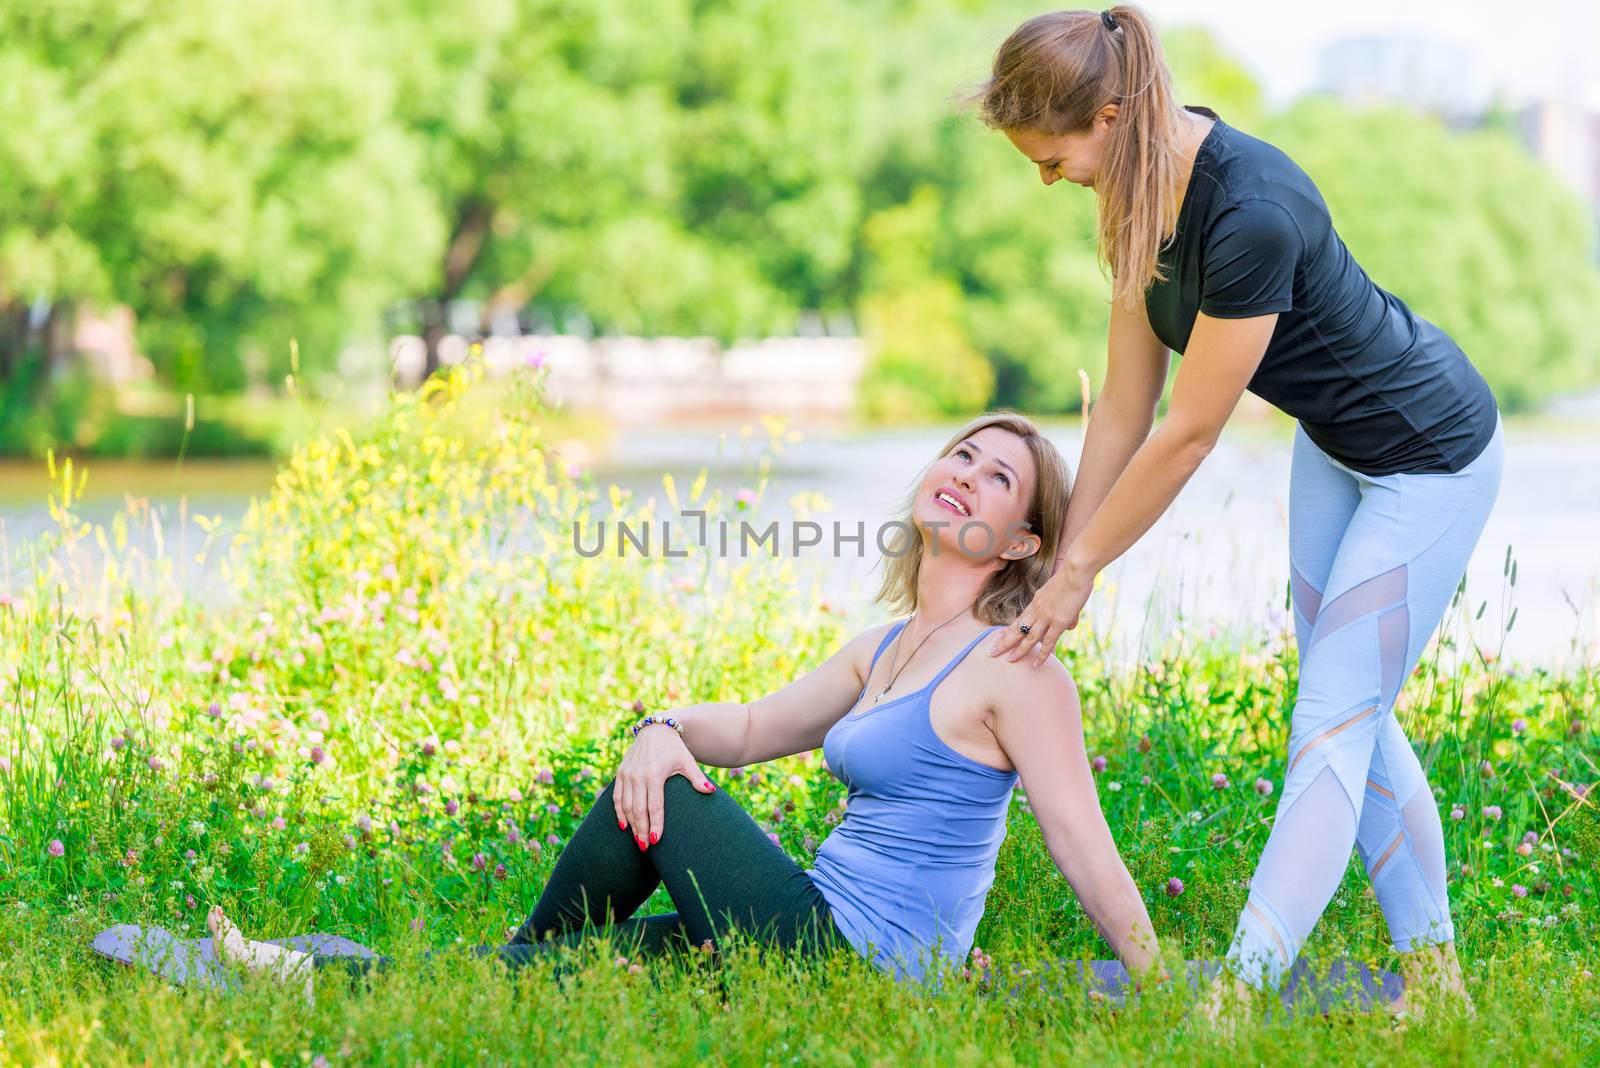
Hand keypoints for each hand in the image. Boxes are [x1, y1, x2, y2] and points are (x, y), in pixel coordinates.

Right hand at [613, 723, 715, 850]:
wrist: (655, 729)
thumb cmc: (674, 748)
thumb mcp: (687, 760)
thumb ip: (697, 778)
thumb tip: (711, 792)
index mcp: (655, 774)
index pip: (654, 806)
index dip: (655, 824)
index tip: (656, 841)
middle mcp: (638, 775)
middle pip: (638, 810)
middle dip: (642, 830)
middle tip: (645, 847)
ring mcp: (627, 774)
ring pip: (626, 806)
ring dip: (631, 825)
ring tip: (637, 841)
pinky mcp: (621, 773)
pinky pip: (617, 797)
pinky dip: (619, 812)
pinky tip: (624, 826)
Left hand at [986, 559, 1095, 665]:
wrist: (1076, 571)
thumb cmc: (1072, 579)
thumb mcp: (1062, 594)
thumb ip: (1065, 613)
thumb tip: (1070, 627)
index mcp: (1036, 601)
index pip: (1019, 618)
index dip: (1008, 629)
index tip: (998, 636)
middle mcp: (1037, 610)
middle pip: (1017, 629)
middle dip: (1004, 641)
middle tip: (991, 651)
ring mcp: (1046, 617)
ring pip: (1028, 638)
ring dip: (1018, 650)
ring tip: (1009, 661)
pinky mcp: (1058, 622)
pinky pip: (1048, 642)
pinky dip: (1042, 654)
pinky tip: (1036, 664)